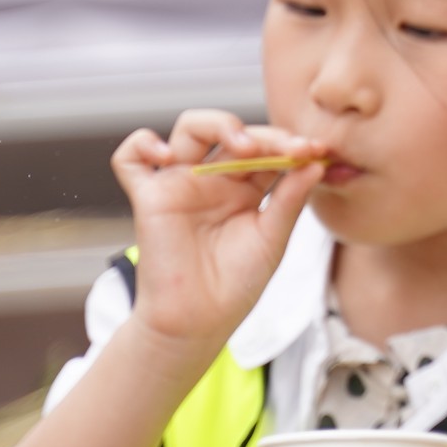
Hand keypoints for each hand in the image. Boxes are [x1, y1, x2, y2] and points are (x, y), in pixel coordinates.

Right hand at [110, 110, 326, 350]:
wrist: (199, 322)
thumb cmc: (236, 284)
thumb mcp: (273, 239)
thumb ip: (290, 199)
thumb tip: (316, 163)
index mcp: (245, 186)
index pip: (266, 147)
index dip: (289, 143)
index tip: (317, 150)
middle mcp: (212, 179)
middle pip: (231, 131)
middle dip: (262, 132)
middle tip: (289, 147)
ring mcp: (180, 184)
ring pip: (188, 129)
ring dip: (216, 125)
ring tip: (243, 146)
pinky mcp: (149, 198)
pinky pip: (130, 159)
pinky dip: (142, 145)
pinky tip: (166, 155)